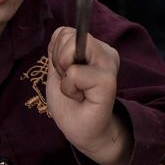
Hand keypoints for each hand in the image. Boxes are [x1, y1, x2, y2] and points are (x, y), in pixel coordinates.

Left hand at [46, 26, 129, 164]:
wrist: (83, 132)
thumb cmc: (71, 104)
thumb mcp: (58, 73)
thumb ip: (58, 52)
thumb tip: (58, 33)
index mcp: (95, 48)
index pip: (65, 32)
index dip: (56, 53)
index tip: (65, 74)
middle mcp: (105, 51)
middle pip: (68, 36)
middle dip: (58, 61)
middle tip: (69, 82)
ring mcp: (108, 64)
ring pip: (72, 48)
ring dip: (65, 76)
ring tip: (76, 89)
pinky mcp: (108, 81)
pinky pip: (75, 73)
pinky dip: (70, 88)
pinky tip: (81, 97)